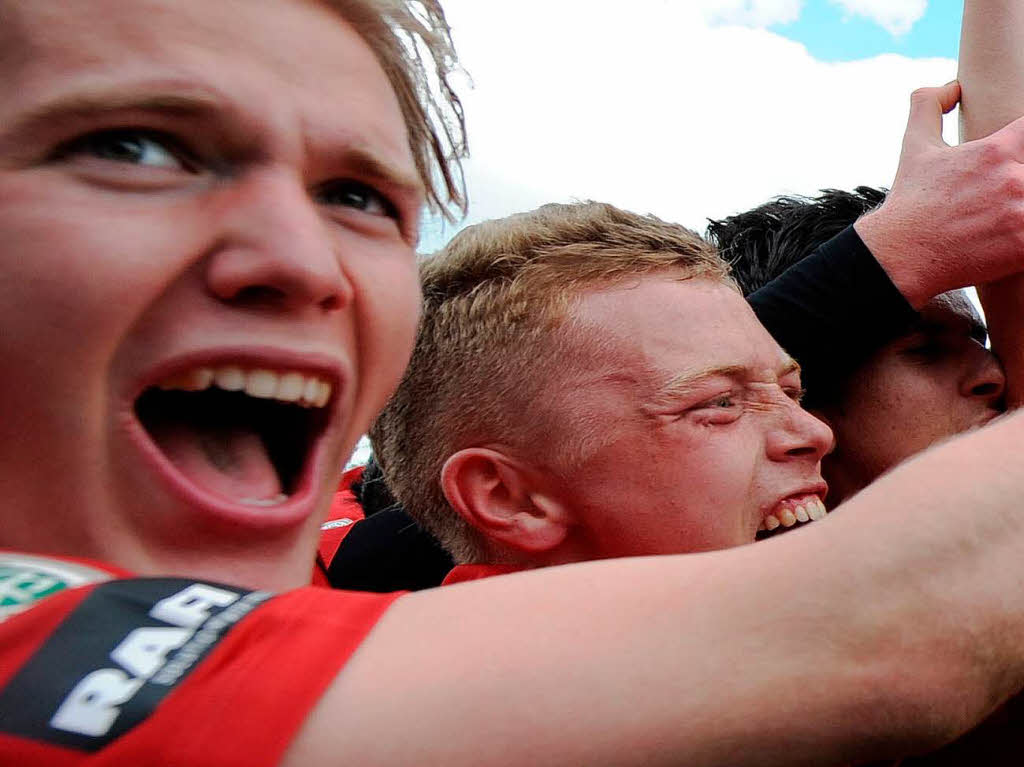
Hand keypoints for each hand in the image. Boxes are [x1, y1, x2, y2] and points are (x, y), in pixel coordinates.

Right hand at [855, 81, 1023, 307]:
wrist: (898, 255)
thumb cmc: (908, 202)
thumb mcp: (913, 147)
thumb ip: (929, 105)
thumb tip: (953, 86)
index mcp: (995, 151)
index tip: (1015, 157)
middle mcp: (1012, 178)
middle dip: (1021, 182)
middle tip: (1010, 191)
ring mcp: (1020, 213)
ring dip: (1023, 207)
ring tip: (1009, 215)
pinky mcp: (1022, 246)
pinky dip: (1023, 239)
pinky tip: (1011, 238)